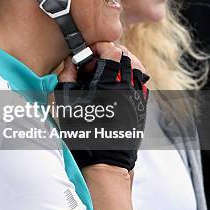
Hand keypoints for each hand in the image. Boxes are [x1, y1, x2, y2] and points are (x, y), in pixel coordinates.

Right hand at [55, 43, 148, 170]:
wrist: (105, 161)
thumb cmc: (83, 134)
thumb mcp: (67, 101)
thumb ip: (67, 75)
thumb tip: (71, 61)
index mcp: (110, 81)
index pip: (111, 50)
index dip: (97, 48)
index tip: (87, 56)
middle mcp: (129, 85)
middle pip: (125, 55)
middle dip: (108, 55)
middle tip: (93, 66)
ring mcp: (138, 94)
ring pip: (136, 66)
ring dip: (120, 64)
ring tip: (105, 73)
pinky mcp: (142, 104)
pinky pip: (139, 81)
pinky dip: (129, 77)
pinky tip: (114, 85)